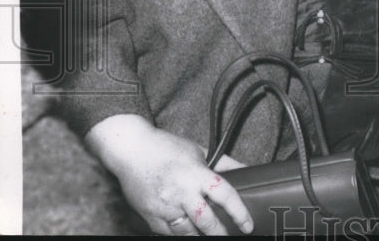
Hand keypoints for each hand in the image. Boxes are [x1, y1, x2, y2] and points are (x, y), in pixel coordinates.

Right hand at [85, 114, 252, 234]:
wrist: (131, 150)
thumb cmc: (167, 147)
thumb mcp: (200, 151)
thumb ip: (224, 163)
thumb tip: (247, 169)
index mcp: (197, 174)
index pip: (225, 196)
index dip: (239, 213)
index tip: (247, 226)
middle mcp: (182, 192)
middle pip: (206, 221)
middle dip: (219, 233)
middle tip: (228, 237)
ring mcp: (164, 206)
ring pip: (186, 232)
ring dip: (199, 237)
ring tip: (208, 237)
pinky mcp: (150, 216)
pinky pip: (167, 233)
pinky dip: (179, 234)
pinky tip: (187, 233)